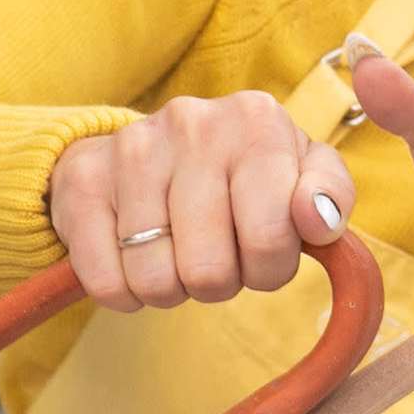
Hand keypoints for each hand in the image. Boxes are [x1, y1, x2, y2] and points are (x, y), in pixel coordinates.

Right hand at [48, 91, 352, 312]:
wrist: (150, 148)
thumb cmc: (244, 175)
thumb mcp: (301, 175)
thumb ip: (330, 196)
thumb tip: (318, 219)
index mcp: (257, 120)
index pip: (270, 239)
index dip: (268, 269)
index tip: (262, 254)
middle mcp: (192, 122)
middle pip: (208, 270)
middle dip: (218, 283)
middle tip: (216, 259)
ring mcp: (131, 148)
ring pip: (154, 280)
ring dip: (170, 289)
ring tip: (177, 255)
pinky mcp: (82, 179)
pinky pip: (105, 282)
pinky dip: (123, 293)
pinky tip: (134, 262)